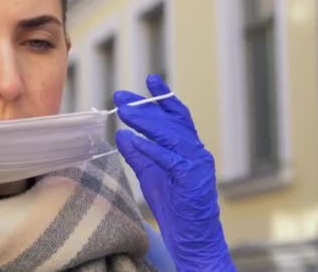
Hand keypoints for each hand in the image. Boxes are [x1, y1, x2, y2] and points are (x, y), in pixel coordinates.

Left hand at [113, 75, 234, 271]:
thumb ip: (138, 155)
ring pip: (170, 134)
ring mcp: (196, 164)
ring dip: (145, 121)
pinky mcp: (191, 179)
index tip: (149, 79)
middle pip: (170, 121)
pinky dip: (148, 147)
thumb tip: (122, 135)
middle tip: (121, 97)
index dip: (163, 97)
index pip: (177, 116)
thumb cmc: (174, 206)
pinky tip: (131, 138)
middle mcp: (195, 151)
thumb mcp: (151, 174)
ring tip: (123, 110)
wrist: (192, 237)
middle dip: (144, 107)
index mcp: (188, 148)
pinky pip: (168, 158)